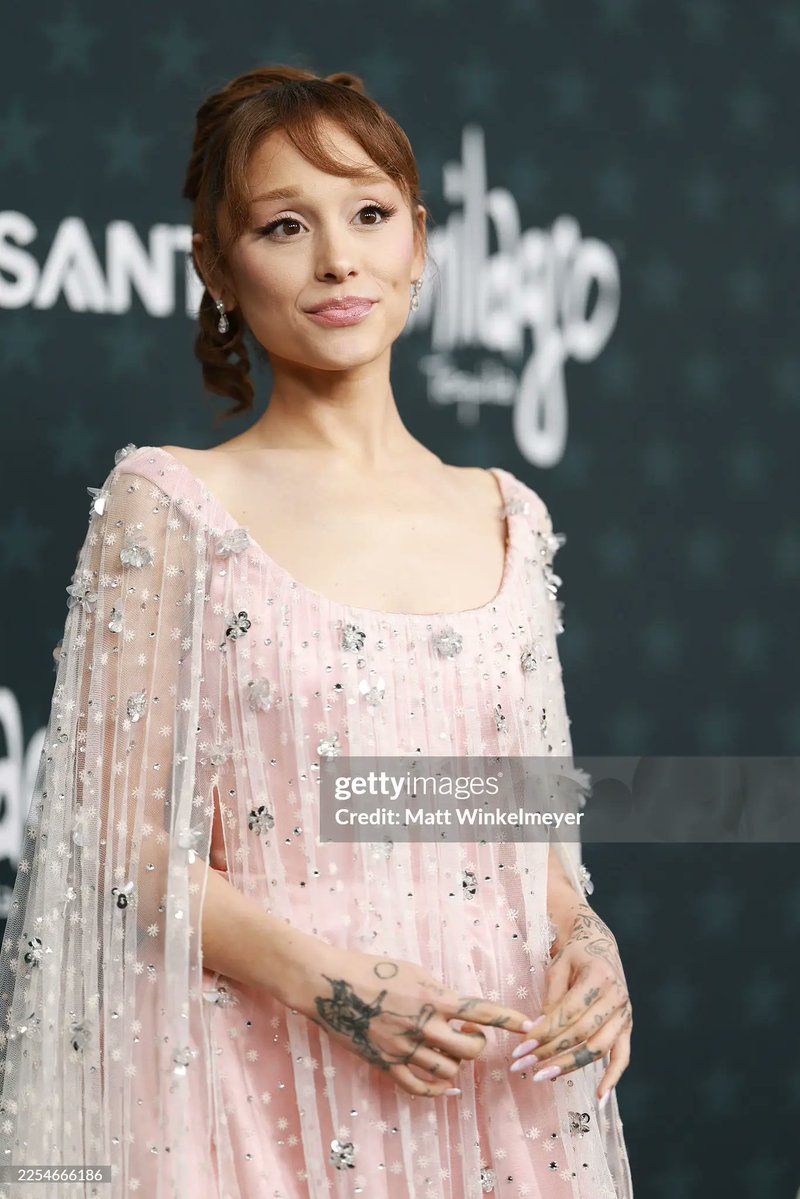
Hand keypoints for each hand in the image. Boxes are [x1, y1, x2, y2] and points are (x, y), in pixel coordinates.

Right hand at [286, 943, 540, 1098]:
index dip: (508, 1020)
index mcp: (432, 997)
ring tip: (447, 1049)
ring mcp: (404, 1048)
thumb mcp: (412, 971)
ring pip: (450, 1070)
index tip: (529, 1025)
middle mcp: (423, 1025)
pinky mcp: (387, 1064)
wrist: (328, 985)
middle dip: (477, 1044)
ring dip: (456, 1062)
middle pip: (470, 1049)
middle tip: (469, 1034)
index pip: (480, 1011)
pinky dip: (438, 1090)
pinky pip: (421, 1087)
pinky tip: (445, 1085)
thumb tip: (459, 1010)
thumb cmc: (371, 969)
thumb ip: (438, 992)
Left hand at [508, 901, 631, 1104]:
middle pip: (582, 1033)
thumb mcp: (558, 967)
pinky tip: (600, 1098)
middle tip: (522, 1065)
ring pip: (598, 1049)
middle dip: (550, 1052)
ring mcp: (624, 1014)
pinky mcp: (627, 1027)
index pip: (568, 1012)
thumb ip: (551, 999)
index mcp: (599, 976)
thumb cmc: (574, 954)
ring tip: (542, 1077)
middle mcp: (616, 996)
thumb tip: (537, 1032)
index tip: (521, 1048)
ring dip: (569, 1066)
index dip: (544, 1032)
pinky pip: (622, 1057)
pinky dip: (613, 1078)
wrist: (599, 944)